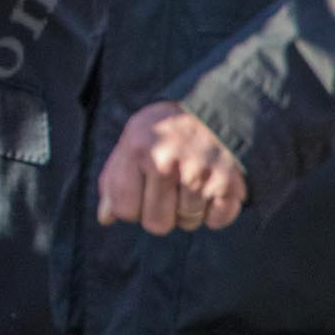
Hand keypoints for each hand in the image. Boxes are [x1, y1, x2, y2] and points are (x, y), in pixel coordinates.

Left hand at [96, 101, 246, 235]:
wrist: (216, 110)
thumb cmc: (166, 130)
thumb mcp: (132, 140)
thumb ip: (114, 179)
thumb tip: (105, 219)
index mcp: (138, 150)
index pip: (125, 210)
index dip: (131, 206)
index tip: (140, 189)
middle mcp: (168, 164)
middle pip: (157, 224)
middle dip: (159, 212)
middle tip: (167, 187)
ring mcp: (201, 175)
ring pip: (187, 223)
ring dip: (188, 209)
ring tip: (190, 180)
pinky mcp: (229, 185)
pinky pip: (216, 221)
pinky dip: (214, 211)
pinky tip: (210, 187)